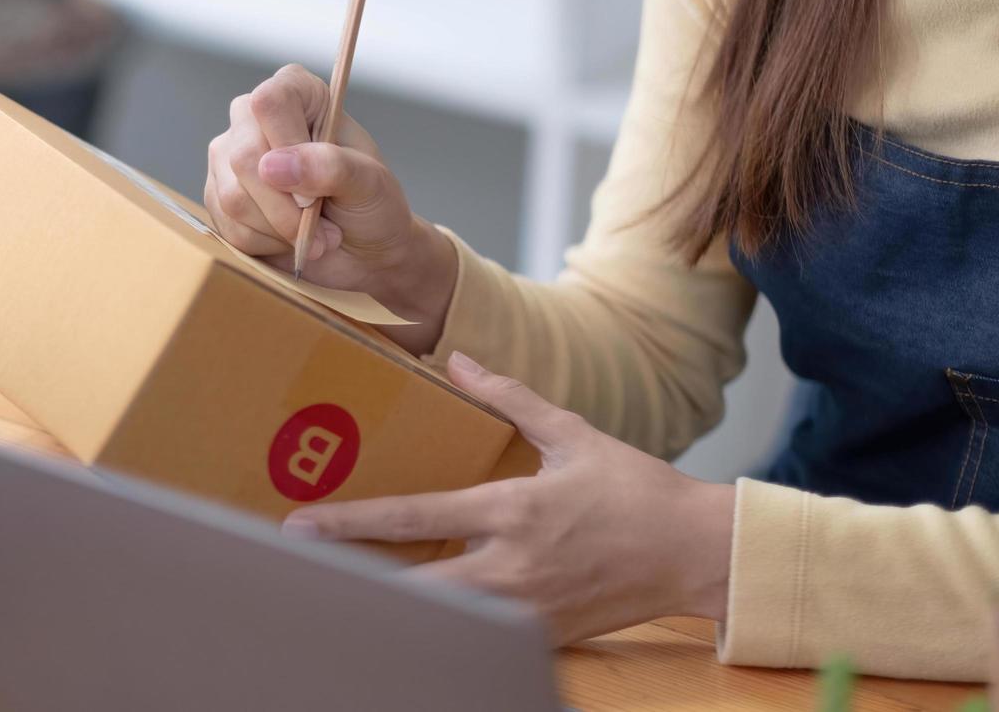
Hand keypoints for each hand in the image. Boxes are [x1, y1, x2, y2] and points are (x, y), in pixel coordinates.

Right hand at [203, 64, 456, 349]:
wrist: (362, 251)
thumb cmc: (371, 205)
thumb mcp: (370, 183)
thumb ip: (331, 167)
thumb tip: (272, 167)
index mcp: (297, 94)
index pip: (270, 103)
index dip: (287, 147)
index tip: (315, 189)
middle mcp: (253, 119)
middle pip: (243, 155)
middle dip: (284, 208)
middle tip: (321, 226)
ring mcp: (229, 157)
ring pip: (232, 197)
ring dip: (279, 230)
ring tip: (312, 233)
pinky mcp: (217, 197)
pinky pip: (227, 226)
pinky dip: (264, 244)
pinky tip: (287, 239)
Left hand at [281, 353, 734, 643]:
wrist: (699, 552)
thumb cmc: (636, 490)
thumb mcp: (574, 434)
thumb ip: (512, 398)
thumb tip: (461, 361)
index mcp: (512, 510)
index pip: (413, 516)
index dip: (349, 522)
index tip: (299, 523)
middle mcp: (512, 565)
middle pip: (413, 586)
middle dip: (354, 580)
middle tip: (299, 574)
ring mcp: (527, 609)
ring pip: (441, 620)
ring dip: (392, 608)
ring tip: (338, 597)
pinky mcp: (543, 636)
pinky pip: (480, 638)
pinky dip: (443, 630)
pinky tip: (408, 622)